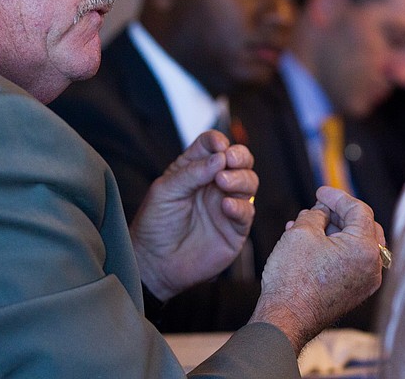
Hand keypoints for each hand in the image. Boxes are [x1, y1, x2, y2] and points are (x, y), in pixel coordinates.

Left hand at [130, 129, 257, 300]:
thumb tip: (219, 158)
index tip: (218, 145)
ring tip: (223, 182)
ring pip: (249, 182)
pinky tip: (226, 206)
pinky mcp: (236, 229)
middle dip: (239, 155)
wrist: (155, 263)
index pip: (212, 146)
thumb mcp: (165, 191)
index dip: (217, 141)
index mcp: (195, 169)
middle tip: (229, 159)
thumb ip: (191, 173)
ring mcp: (227, 205)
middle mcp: (215, 184)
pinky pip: (247, 212)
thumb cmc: (156, 224)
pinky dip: (240, 206)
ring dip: (240, 178)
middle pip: (239, 160)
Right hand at [249, 187, 384, 353]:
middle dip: (339, 214)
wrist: (286, 319)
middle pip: (362, 227)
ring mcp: (365, 283)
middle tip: (318, 206)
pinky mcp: (354, 293)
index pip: (358, 210)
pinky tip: (310, 243)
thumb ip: (316, 214)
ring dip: (333, 231)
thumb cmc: (293, 278)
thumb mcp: (301, 232)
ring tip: (306, 224)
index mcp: (365, 248)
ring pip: (355, 244)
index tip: (319, 191)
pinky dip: (334, 249)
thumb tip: (322, 211)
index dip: (337, 197)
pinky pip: (350, 261)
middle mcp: (373, 267)